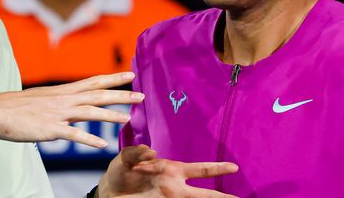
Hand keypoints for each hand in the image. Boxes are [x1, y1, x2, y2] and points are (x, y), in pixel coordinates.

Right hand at [0, 73, 142, 147]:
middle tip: (141, 95)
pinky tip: (102, 145)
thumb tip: (70, 106)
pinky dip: (88, 139)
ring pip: (89, 112)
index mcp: (61, 91)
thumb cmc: (15, 107)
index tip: (131, 74)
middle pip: (97, 95)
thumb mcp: (41, 99)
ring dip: (110, 115)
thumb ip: (58, 102)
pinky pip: (72, 134)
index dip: (113, 78)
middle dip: (120, 95)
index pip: (92, 81)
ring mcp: (56, 114)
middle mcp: (62, 99)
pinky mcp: (48, 129)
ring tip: (128, 119)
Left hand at [97, 145, 238, 197]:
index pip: (200, 170)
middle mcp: (175, 187)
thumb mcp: (124, 159)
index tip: (235, 167)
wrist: (108, 194)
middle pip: (204, 195)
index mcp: (171, 170)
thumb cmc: (120, 173)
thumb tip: (152, 151)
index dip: (217, 168)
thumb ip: (136, 153)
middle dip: (222, 197)